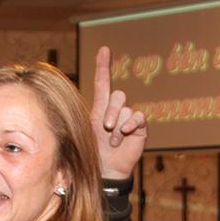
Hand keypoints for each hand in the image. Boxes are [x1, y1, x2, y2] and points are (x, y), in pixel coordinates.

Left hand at [91, 46, 146, 179]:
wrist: (105, 170)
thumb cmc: (92, 154)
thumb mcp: (85, 132)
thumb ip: (87, 118)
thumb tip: (79, 105)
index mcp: (100, 109)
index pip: (103, 83)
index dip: (103, 66)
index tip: (104, 50)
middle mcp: (115, 111)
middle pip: (117, 95)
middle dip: (110, 111)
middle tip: (105, 127)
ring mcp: (128, 119)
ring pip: (125, 108)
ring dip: (117, 125)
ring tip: (112, 141)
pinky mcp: (140, 127)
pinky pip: (138, 116)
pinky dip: (131, 124)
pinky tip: (125, 133)